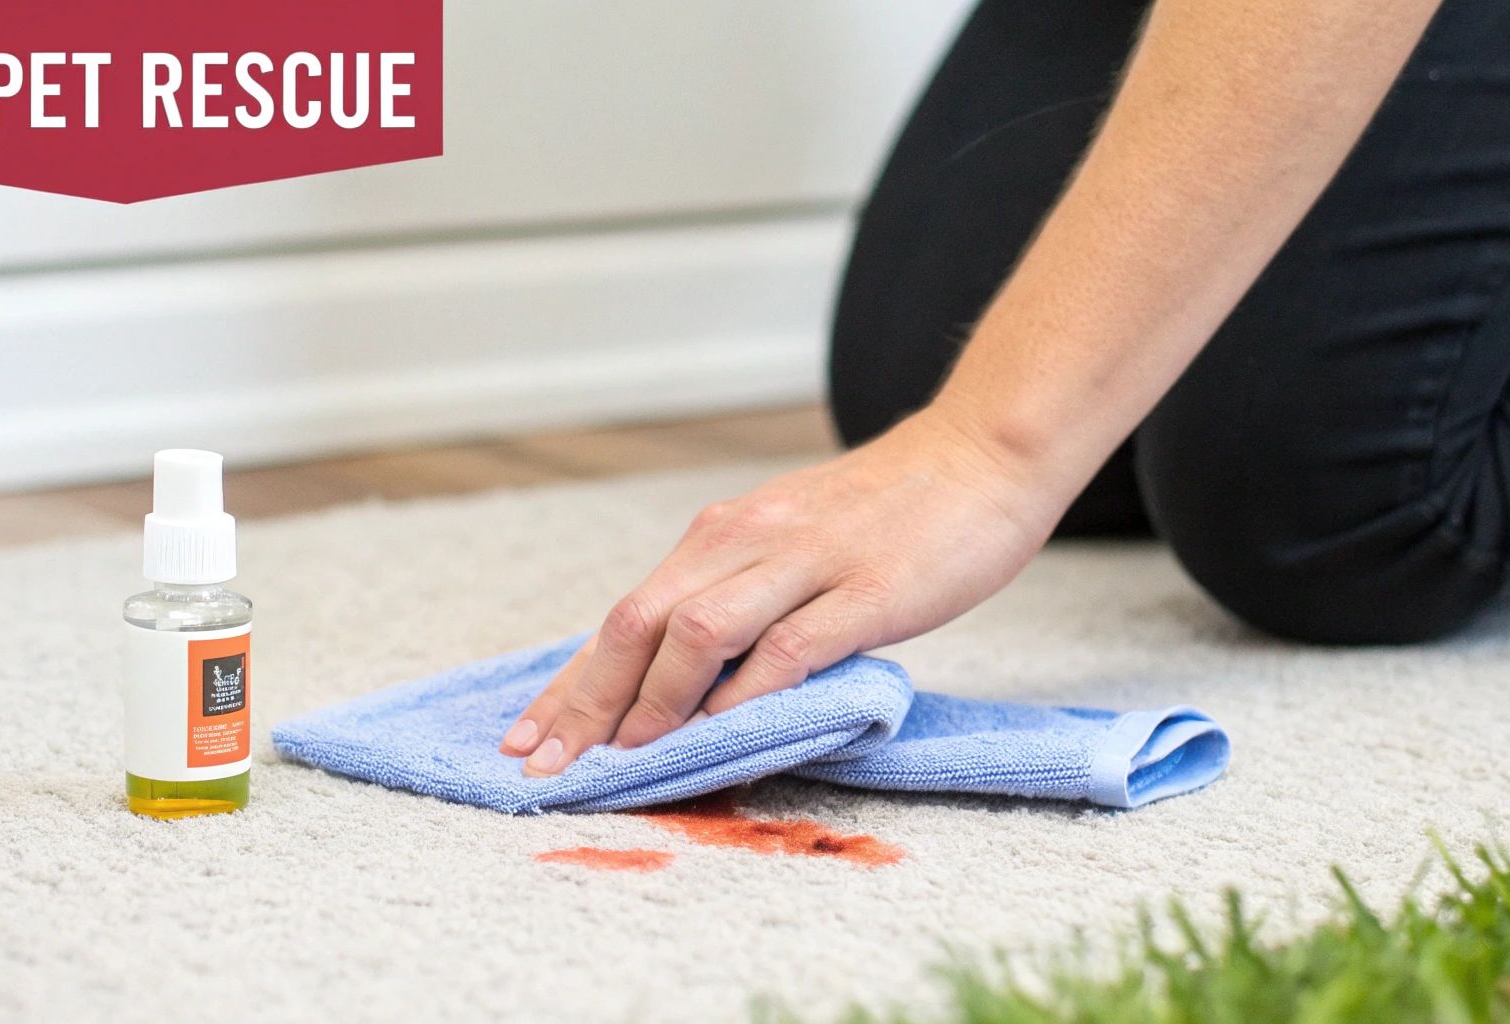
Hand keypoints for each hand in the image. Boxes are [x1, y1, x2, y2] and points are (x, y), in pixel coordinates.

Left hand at [496, 407, 1066, 775]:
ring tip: (625, 755)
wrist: (982, 452)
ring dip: (654, 699)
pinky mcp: (865, 591)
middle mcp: (746, 540)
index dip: (570, 683)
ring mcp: (805, 563)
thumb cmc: (886, 510)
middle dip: (583, 700)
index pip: (624, 616)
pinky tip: (720, 731)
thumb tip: (679, 677)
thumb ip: (737, 597)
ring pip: (699, 631)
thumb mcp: (789, 540)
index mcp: (721, 534)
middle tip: (543, 762)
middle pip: (638, 624)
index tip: (526, 738)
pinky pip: (789, 646)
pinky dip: (746, 692)